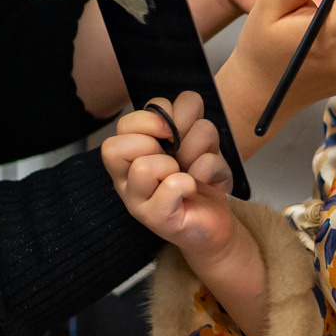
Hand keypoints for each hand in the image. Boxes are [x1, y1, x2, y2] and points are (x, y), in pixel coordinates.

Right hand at [99, 91, 236, 251]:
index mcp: (130, 155)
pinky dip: (194, 180)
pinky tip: (196, 187)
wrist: (216, 221)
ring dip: (182, 163)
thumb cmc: (200, 175)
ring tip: (191, 173)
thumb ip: (182, 115)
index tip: (174, 130)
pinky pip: (172, 186)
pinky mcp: (158, 220)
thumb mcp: (193, 135)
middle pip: (120, 145)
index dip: (152, 118)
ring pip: (144, 166)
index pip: (123, 125)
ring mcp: (138, 202)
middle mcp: (126, 179)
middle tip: (182, 156)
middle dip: (164, 142)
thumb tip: (174, 120)